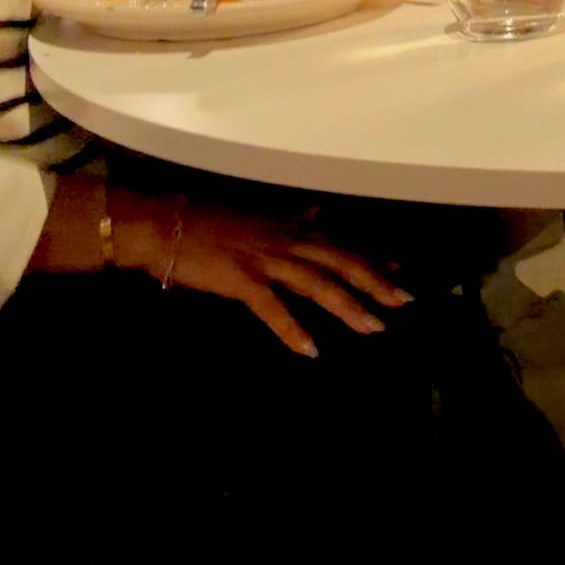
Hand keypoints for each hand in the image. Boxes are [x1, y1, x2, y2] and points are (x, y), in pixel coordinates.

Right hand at [111, 188, 412, 357]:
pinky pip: (272, 309)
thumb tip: (316, 214)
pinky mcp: (240, 280)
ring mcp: (264, 259)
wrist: (161, 224)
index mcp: (288, 227)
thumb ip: (289, 219)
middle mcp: (284, 240)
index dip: (372, 256)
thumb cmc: (206, 221)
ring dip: (347, 305)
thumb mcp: (256, 216)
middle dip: (375, 281)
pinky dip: (292, 330)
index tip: (401, 268)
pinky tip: (310, 350)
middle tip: (403, 301)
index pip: (340, 242)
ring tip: (373, 327)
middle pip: (340, 260)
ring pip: (316, 283)